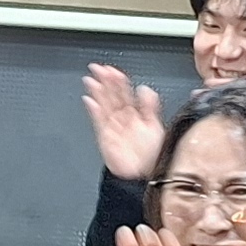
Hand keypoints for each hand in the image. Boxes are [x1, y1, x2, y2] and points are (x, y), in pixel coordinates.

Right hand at [83, 64, 167, 183]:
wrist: (143, 177)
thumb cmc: (152, 157)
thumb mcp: (157, 127)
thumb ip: (151, 107)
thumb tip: (146, 88)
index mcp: (137, 116)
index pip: (125, 94)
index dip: (119, 82)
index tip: (114, 71)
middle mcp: (124, 120)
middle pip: (112, 97)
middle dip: (105, 82)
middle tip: (99, 68)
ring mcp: (114, 128)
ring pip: (104, 105)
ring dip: (97, 92)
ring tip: (91, 79)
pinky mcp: (106, 137)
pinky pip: (98, 121)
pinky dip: (93, 110)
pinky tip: (89, 100)